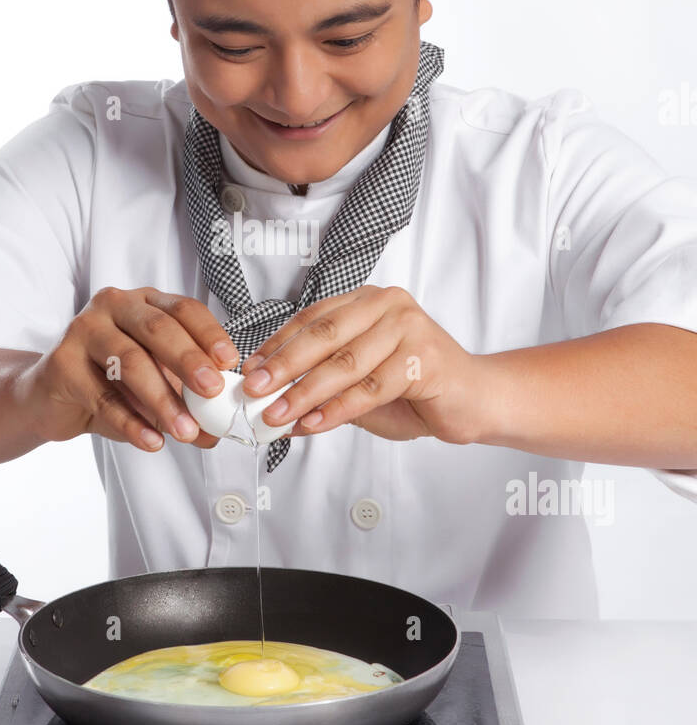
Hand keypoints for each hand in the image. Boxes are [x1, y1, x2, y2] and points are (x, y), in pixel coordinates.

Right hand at [13, 287, 238, 451]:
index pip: (183, 309)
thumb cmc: (108, 383)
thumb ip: (184, 402)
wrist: (49, 398)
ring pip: (130, 362)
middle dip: (189, 361)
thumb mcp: (153, 387)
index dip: (209, 334)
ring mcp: (83, 330)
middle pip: (157, 328)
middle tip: (213, 392)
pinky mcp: (61, 363)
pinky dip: (131, 423)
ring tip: (186, 432)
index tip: (230, 363)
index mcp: (143, 302)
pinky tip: (152, 441)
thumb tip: (218, 432)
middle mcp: (113, 306)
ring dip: (162, 401)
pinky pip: (102, 397)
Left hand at [240, 285, 487, 442]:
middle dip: (283, 367)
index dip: (277, 345)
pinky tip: (313, 423)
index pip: (312, 319)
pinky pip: (369, 388)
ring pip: (343, 364)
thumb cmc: (416, 389)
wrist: (475, 400)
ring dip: (304, 393)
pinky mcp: (424, 358)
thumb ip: (323, 384)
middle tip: (253, 391)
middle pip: (323, 337)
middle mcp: (388, 306)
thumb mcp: (361, 382)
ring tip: (277, 416)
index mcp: (368, 301)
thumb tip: (271, 399)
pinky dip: (336, 409)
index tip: (249, 371)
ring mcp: (409, 328)